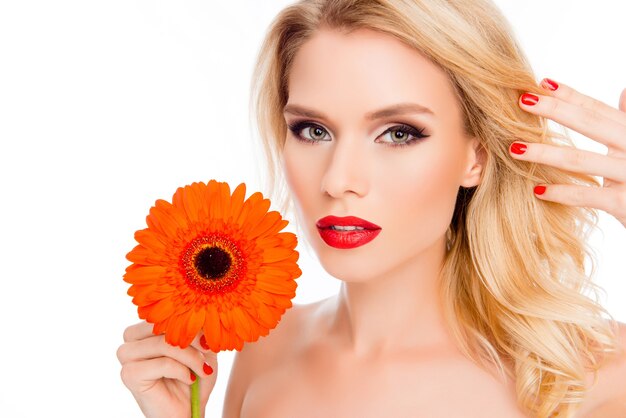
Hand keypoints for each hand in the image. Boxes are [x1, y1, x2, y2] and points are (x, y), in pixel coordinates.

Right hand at [117, 321, 217, 417]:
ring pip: (163, 343)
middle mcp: (131, 340)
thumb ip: (199, 330)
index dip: (190, 325)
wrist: (189, 411)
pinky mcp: (129, 375)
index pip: (166, 313)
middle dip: (191, 340)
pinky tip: (188, 379)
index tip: (208, 342)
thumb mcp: (203, 348)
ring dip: (189, 357)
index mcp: (145, 328)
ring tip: (201, 370)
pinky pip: (161, 363)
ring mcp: (127, 357)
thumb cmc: (195, 378)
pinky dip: (181, 370)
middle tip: (206, 355)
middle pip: (163, 326)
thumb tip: (198, 320)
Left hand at [509, 78, 625, 227]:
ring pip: (581, 160)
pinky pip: (588, 196)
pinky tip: (537, 190)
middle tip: (521, 101)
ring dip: (545, 153)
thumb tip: (624, 91)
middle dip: (554, 110)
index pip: (598, 110)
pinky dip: (562, 193)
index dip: (570, 96)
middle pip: (590, 123)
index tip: (540, 84)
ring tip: (515, 148)